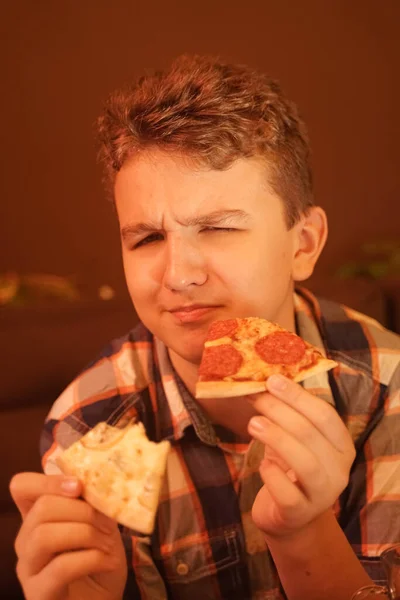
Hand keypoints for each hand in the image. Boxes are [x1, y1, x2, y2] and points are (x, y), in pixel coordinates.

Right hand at [10, 472, 126, 599]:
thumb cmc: (101, 561)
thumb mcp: (102, 524)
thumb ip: (94, 503)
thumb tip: (98, 480)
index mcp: (38, 518)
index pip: (22, 486)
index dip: (48, 481)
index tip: (79, 486)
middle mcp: (26, 541)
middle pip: (41, 508)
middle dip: (82, 511)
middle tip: (108, 523)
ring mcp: (28, 569)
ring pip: (44, 536)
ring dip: (85, 534)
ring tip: (108, 544)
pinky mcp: (38, 594)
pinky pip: (60, 567)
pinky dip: (91, 559)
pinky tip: (108, 562)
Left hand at [247, 374, 355, 538]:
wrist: (288, 517)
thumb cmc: (290, 468)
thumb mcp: (293, 439)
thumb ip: (286, 414)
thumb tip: (262, 381)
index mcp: (341, 445)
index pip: (325, 414)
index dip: (298, 395)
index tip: (271, 379)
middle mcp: (339, 470)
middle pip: (310, 433)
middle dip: (279, 411)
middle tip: (255, 397)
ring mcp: (322, 494)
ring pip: (305, 462)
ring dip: (276, 437)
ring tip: (253, 423)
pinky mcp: (300, 513)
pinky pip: (288, 493)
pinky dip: (272, 475)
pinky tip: (262, 464)